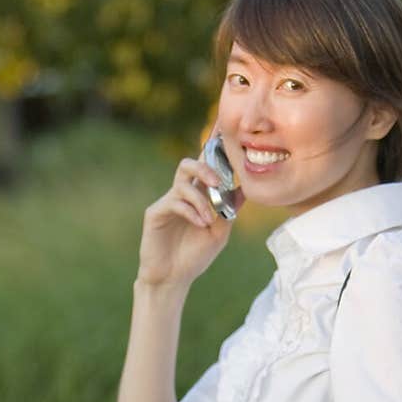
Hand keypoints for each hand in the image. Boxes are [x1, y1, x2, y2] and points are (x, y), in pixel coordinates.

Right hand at [136, 133, 244, 288]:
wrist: (173, 278)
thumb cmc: (195, 255)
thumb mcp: (220, 231)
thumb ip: (230, 208)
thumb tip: (246, 186)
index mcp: (199, 195)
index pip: (206, 165)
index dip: (213, 144)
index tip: (224, 122)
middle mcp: (181, 194)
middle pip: (189, 163)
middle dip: (205, 167)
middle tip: (219, 182)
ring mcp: (167, 202)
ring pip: (182, 182)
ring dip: (201, 198)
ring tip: (209, 218)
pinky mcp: (155, 213)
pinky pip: (174, 202)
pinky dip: (191, 211)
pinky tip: (200, 223)